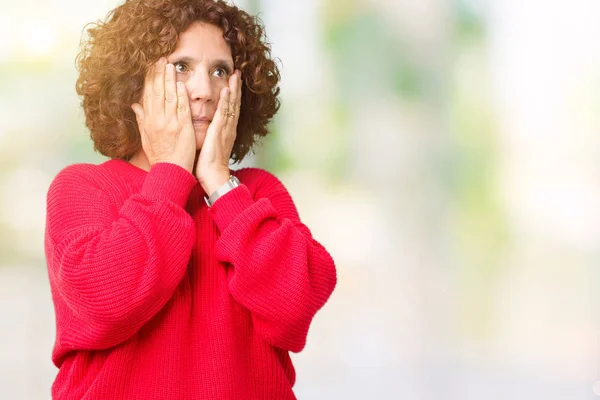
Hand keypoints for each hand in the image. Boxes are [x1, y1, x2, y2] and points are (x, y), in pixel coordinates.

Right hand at [131, 58, 195, 172]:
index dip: (149, 79)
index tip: (150, 66)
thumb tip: (135, 105)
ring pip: (169, 97)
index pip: (148, 95)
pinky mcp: (182, 127)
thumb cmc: (160, 156)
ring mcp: (170, 122)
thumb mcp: (146, 138)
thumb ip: (141, 119)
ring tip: (170, 65)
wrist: (170, 171)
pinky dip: (181, 95)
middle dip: (158, 74)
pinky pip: (181, 108)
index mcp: (148, 121)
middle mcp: (157, 119)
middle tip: (160, 58)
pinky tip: (180, 84)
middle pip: (156, 92)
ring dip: (169, 80)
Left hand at [196, 70, 241, 193]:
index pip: (231, 109)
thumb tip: (208, 128)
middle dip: (236, 88)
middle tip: (238, 73)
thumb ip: (211, 135)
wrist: (214, 177)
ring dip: (233, 90)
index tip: (233, 82)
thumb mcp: (211, 146)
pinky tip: (226, 91)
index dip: (233, 95)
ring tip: (235, 76)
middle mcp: (228, 128)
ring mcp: (225, 130)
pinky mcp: (219, 132)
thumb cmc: (210, 165)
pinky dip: (226, 102)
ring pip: (232, 106)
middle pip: (234, 104)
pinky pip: (223, 114)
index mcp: (226, 131)